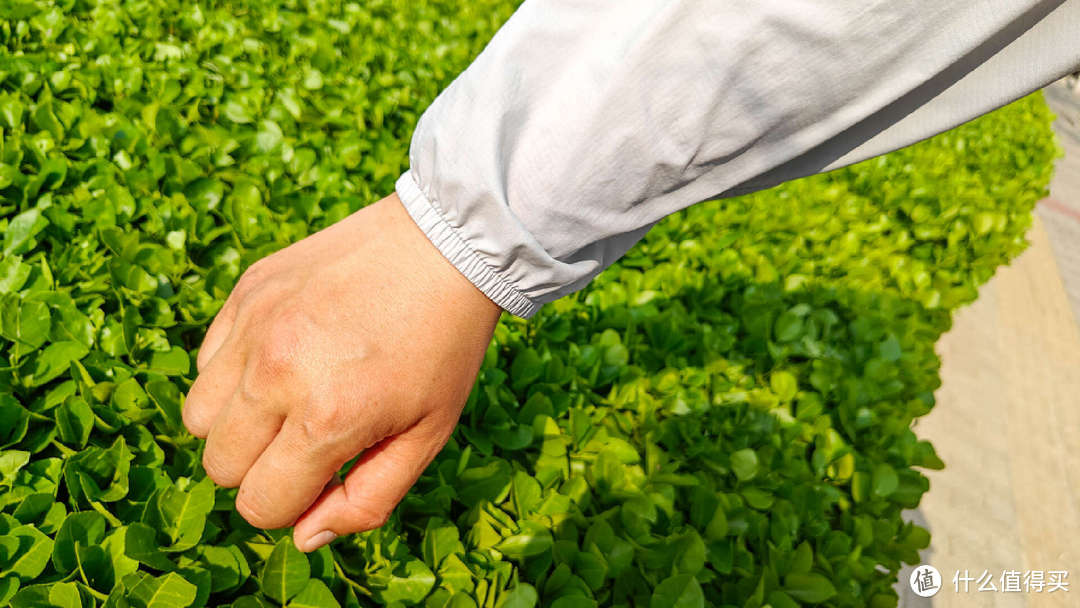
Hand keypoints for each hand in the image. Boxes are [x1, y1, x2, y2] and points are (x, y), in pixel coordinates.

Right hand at [182, 191, 501, 551]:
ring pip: (198, 416)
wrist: (446, 246)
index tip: (325, 474)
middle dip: (260, 469)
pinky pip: (207, 360)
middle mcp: (276, 373)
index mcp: (327, 419)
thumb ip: (366, 500)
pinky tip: (287, 353)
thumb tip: (304, 538)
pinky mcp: (246, 291)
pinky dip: (234, 373)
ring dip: (236, 423)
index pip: (260, 505)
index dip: (290, 504)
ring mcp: (254, 326)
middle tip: (311, 437)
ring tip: (292, 397)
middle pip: (219, 466)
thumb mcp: (427, 436)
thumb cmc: (443, 348)